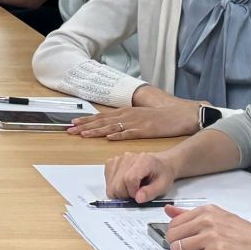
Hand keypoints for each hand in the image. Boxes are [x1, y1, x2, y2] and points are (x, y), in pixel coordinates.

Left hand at [68, 103, 200, 140]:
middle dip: (85, 126)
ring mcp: (136, 122)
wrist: (179, 114)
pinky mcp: (145, 129)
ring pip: (112, 126)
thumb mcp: (138, 115)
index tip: (72, 124)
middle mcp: (127, 115)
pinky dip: (119, 135)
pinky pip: (130, 133)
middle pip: (102, 121)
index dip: (86, 120)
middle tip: (70, 129)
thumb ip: (124, 120)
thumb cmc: (158, 116)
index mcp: (125, 111)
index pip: (101, 116)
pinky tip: (109, 137)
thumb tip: (109, 127)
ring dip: (97, 131)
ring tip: (84, 134)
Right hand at [105, 152, 174, 201]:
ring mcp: (118, 159)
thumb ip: (150, 192)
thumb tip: (138, 198)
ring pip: (111, 185)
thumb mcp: (162, 186)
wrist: (160, 164)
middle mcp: (128, 158)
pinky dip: (114, 186)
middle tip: (136, 193)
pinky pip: (107, 180)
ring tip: (131, 188)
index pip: (129, 179)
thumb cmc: (161, 174)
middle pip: (117, 184)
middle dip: (126, 195)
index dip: (133, 192)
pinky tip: (124, 184)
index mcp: (143, 161)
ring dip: (120, 192)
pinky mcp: (111, 163)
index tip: (139, 196)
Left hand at [162, 205, 250, 249]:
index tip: (188, 241)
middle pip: (172, 236)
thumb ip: (191, 215)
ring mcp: (212, 236)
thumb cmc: (247, 236)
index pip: (173, 223)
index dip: (177, 236)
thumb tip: (168, 210)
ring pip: (180, 249)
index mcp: (206, 210)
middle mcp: (207, 220)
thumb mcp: (219, 218)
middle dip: (179, 247)